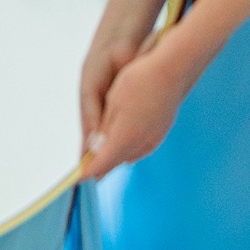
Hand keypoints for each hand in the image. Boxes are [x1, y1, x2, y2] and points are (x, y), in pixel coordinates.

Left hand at [81, 37, 190, 179]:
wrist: (170, 72)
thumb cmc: (138, 81)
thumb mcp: (113, 102)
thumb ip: (104, 129)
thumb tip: (95, 149)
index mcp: (124, 137)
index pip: (102, 162)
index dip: (89, 171)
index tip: (79, 177)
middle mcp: (139, 144)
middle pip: (115, 162)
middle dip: (101, 166)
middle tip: (89, 170)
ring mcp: (152, 140)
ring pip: (129, 156)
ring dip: (116, 158)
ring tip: (104, 158)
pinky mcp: (160, 134)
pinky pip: (141, 149)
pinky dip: (129, 151)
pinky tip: (126, 145)